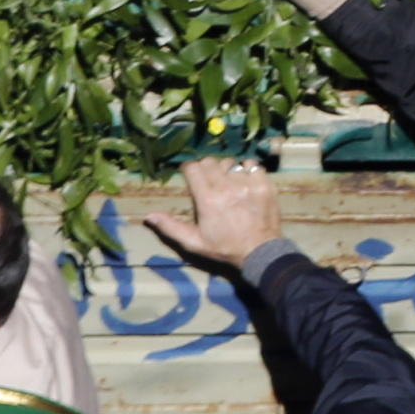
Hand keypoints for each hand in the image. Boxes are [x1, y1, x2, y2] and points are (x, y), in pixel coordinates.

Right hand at [145, 156, 283, 273]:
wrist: (259, 251)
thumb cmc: (224, 248)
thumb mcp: (194, 242)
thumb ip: (171, 227)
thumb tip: (149, 216)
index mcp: (208, 199)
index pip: (193, 168)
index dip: (188, 169)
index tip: (189, 174)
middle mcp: (227, 187)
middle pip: (211, 162)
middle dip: (205, 167)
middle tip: (207, 179)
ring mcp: (248, 184)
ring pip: (231, 162)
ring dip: (226, 168)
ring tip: (227, 180)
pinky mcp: (265, 184)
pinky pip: (253, 165)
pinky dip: (247, 169)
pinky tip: (245, 180)